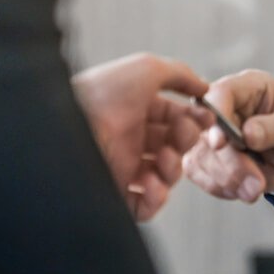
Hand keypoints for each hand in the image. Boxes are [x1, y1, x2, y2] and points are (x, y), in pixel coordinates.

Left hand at [72, 53, 211, 220]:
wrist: (65, 122)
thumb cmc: (104, 91)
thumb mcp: (147, 68)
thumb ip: (181, 74)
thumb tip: (205, 88)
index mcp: (138, 111)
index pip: (177, 119)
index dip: (195, 120)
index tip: (207, 118)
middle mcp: (131, 138)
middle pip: (175, 147)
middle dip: (186, 142)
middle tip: (179, 138)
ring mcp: (124, 166)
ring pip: (165, 177)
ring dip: (173, 169)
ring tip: (162, 160)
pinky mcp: (115, 192)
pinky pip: (145, 205)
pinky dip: (156, 198)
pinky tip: (151, 183)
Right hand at [183, 69, 273, 203]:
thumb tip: (248, 133)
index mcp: (248, 87)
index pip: (221, 92)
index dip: (216, 115)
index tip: (220, 143)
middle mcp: (225, 106)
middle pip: (207, 130)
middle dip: (230, 162)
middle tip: (257, 184)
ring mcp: (212, 131)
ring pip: (201, 155)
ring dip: (227, 179)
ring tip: (255, 190)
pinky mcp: (206, 154)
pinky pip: (198, 172)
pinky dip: (220, 186)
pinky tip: (243, 189)